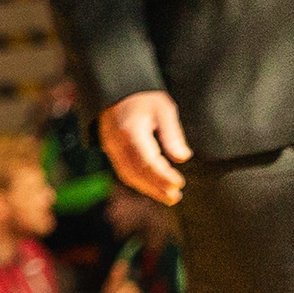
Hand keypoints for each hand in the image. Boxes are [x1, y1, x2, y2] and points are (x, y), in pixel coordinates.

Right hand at [101, 91, 189, 206]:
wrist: (115, 94)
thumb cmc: (144, 99)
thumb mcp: (163, 109)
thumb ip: (172, 134)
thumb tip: (182, 158)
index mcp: (130, 132)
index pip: (146, 160)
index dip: (162, 175)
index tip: (179, 184)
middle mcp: (116, 144)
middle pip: (135, 172)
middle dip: (156, 187)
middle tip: (175, 198)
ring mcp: (111, 149)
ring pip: (128, 175)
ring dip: (148, 188)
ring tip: (168, 198)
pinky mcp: (112, 153)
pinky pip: (124, 172)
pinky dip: (139, 183)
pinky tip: (154, 188)